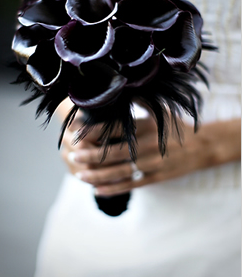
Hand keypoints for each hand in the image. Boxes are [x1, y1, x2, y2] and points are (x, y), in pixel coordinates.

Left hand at [61, 113, 240, 195]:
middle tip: (72, 154)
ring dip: (97, 174)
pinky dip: (113, 188)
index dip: (93, 131)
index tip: (76, 131)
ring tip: (78, 174)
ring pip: (119, 172)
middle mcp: (148, 145)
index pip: (114, 128)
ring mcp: (152, 164)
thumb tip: (115, 87)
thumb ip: (137, 101)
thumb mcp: (158, 109)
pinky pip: (131, 184)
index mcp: (146, 126)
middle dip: (90, 154)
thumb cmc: (173, 126)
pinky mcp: (156, 178)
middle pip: (113, 152)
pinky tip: (96, 189)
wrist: (203, 147)